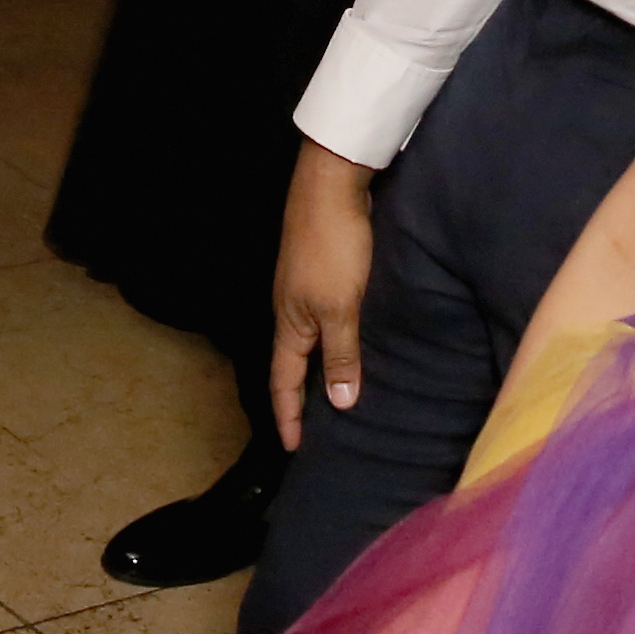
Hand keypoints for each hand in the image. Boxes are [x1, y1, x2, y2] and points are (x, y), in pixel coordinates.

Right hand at [271, 140, 375, 444]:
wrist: (332, 184)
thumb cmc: (333, 246)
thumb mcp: (340, 307)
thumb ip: (340, 354)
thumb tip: (338, 404)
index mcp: (290, 324)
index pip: (283, 383)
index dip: (289, 417)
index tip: (294, 449)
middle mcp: (291, 311)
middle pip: (293, 365)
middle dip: (301, 400)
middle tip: (316, 432)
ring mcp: (305, 290)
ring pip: (310, 343)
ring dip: (320, 371)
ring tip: (337, 396)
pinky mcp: (321, 272)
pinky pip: (325, 321)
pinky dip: (334, 344)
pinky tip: (351, 346)